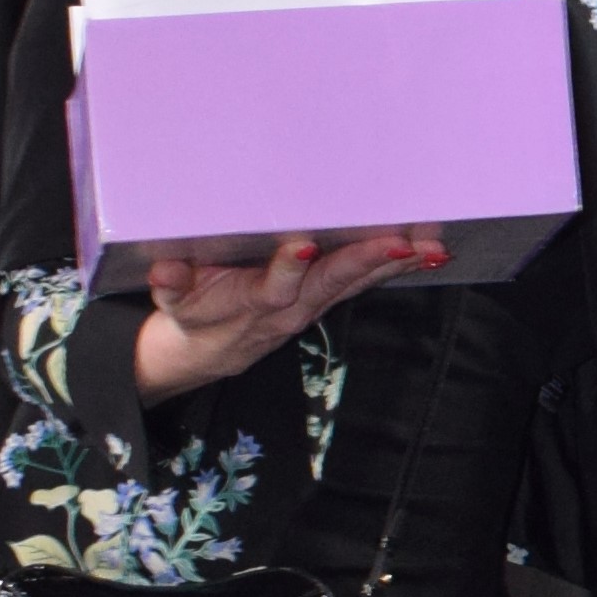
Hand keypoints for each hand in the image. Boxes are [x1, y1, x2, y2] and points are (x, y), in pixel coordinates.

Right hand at [134, 229, 445, 397]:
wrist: (205, 353)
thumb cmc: (190, 315)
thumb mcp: (171, 302)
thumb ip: (172, 284)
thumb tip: (163, 270)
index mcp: (252, 302)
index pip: (274, 287)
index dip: (289, 268)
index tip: (306, 245)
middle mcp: (291, 307)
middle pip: (331, 283)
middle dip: (366, 262)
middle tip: (402, 243)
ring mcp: (313, 305)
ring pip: (357, 283)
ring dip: (395, 266)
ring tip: (432, 246)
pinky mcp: (325, 299)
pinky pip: (364, 283)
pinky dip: (396, 269)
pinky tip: (429, 253)